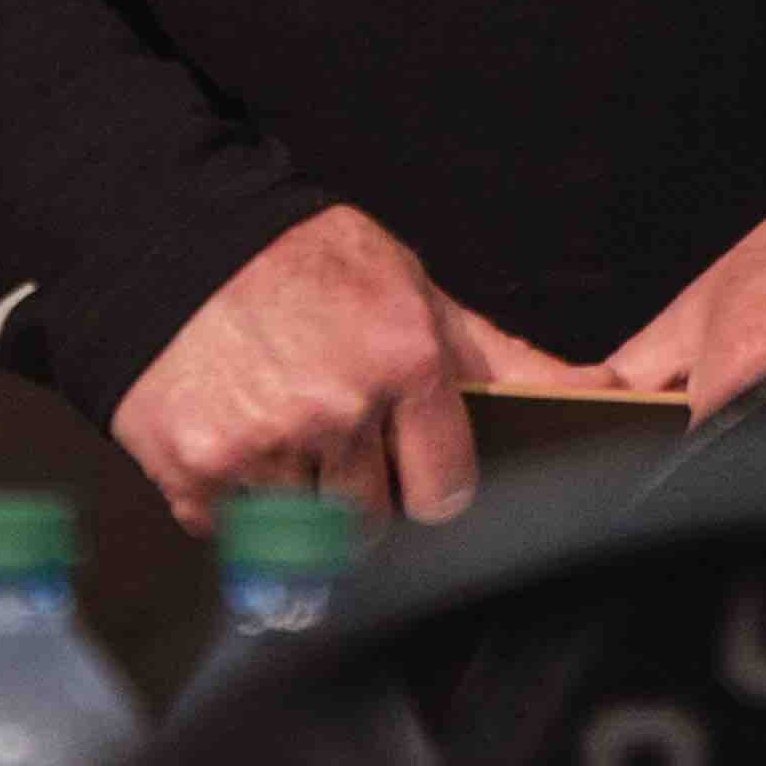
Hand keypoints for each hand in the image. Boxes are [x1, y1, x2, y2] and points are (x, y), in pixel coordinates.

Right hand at [106, 204, 592, 532]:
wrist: (168, 231)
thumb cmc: (304, 263)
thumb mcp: (412, 292)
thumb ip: (498, 360)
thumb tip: (597, 395)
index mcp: (404, 360)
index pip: (446, 490)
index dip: (430, 483)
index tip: (408, 465)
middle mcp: (338, 407)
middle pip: (373, 520)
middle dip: (359, 492)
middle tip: (331, 439)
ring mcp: (263, 442)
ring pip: (306, 535)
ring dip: (294, 500)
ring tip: (277, 433)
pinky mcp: (195, 467)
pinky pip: (231, 532)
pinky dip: (232, 504)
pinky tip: (231, 442)